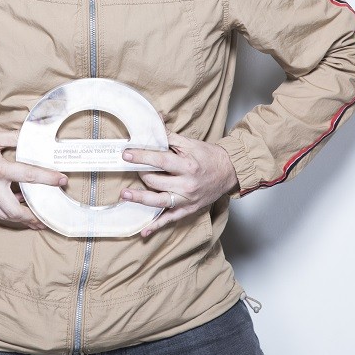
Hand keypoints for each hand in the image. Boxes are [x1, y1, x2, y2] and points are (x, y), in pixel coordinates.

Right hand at [0, 125, 66, 229]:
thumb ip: (14, 138)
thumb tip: (31, 137)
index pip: (28, 175)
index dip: (47, 178)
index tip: (61, 180)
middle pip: (13, 211)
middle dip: (31, 218)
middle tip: (45, 217)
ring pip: (3, 215)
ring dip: (19, 218)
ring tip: (34, 217)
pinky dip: (6, 211)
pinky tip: (14, 203)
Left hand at [120, 132, 237, 237]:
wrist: (229, 172)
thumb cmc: (209, 156)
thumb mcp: (190, 144)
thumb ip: (169, 136)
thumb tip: (154, 124)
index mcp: (188, 166)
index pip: (160, 161)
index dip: (141, 157)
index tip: (126, 154)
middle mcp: (187, 185)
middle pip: (156, 182)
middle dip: (141, 174)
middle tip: (130, 168)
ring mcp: (187, 199)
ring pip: (159, 202)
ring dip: (140, 199)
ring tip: (125, 195)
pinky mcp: (189, 209)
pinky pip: (171, 219)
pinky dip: (157, 225)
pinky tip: (144, 230)